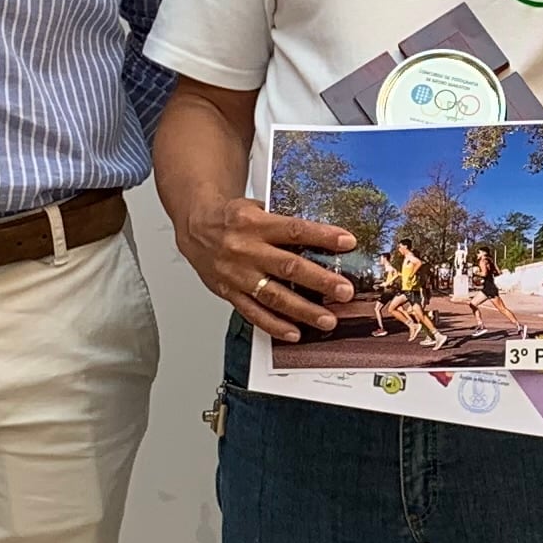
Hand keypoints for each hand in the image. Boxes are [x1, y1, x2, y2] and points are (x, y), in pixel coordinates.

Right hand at [172, 194, 361, 338]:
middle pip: (288, 267)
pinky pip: (253, 313)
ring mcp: (237, 274)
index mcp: (255, 224)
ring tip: (327, 319)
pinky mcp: (229, 292)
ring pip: (273, 295)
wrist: (195, 228)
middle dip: (320, 281)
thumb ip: (283, 224)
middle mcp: (246, 250)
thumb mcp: (257, 209)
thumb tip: (322, 237)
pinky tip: (294, 332)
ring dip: (303, 310)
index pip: (295, 230)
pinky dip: (274, 325)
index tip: (347, 243)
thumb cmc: (231, 218)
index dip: (323, 237)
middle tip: (344, 291)